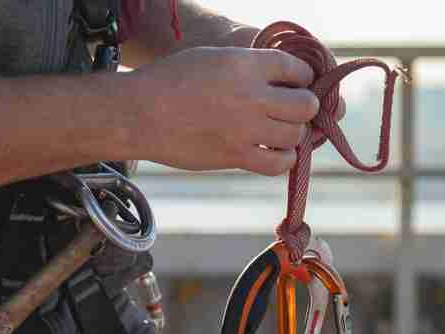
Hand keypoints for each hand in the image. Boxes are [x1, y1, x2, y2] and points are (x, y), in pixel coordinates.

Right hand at [127, 46, 319, 174]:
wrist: (140, 113)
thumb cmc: (170, 82)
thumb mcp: (213, 59)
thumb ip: (247, 68)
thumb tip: (278, 84)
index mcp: (246, 64)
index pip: (298, 70)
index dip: (303, 78)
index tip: (299, 84)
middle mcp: (251, 96)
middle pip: (305, 105)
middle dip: (305, 107)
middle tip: (294, 111)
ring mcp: (245, 129)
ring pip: (296, 135)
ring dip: (293, 134)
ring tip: (281, 132)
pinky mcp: (236, 156)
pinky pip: (278, 164)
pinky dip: (283, 159)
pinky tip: (274, 153)